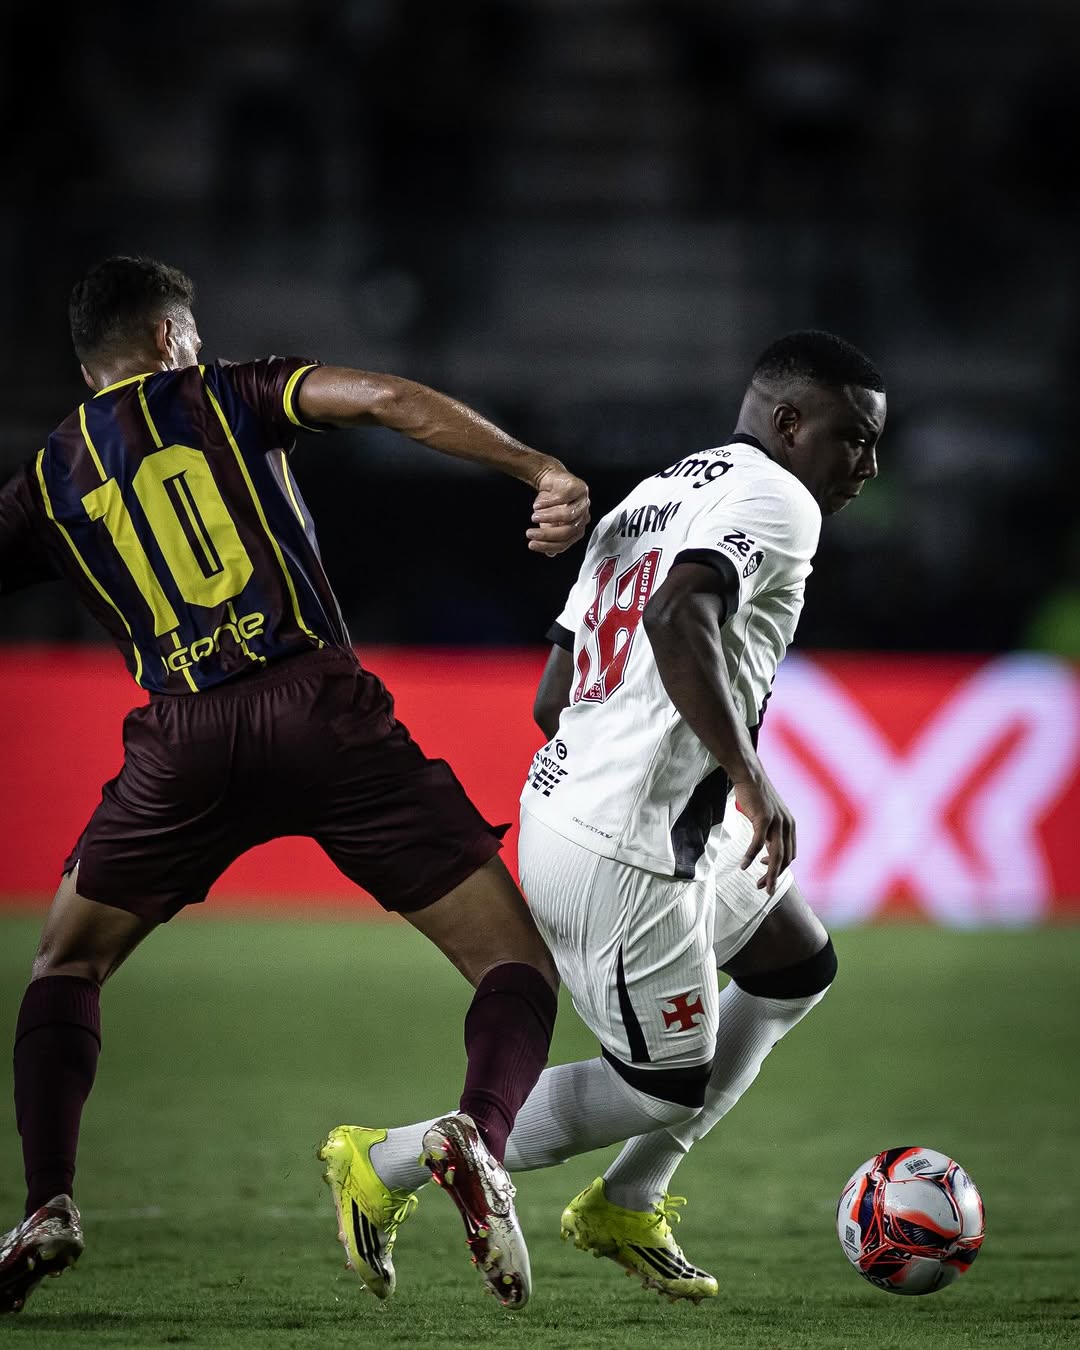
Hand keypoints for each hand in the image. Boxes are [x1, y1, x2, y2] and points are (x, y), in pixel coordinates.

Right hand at [527, 463, 590, 555]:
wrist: (552, 479)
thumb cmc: (551, 502)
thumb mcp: (548, 522)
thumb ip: (550, 537)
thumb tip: (549, 555)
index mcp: (578, 529)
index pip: (565, 543)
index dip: (547, 545)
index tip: (531, 544)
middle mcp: (584, 517)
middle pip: (567, 531)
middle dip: (546, 534)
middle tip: (529, 533)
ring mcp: (584, 502)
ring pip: (568, 515)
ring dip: (547, 517)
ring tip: (533, 516)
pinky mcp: (579, 488)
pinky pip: (564, 499)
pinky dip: (548, 503)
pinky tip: (537, 505)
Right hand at [733, 771, 795, 895]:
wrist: (750, 775)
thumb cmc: (755, 796)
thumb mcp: (767, 817)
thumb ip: (770, 832)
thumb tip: (764, 849)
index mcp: (789, 826)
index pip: (789, 855)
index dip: (779, 869)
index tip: (766, 876)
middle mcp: (787, 825)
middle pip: (785, 859)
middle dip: (774, 877)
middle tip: (763, 888)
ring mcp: (777, 822)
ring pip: (775, 855)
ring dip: (768, 873)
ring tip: (760, 885)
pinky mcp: (764, 818)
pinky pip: (758, 843)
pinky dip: (751, 856)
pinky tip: (744, 865)